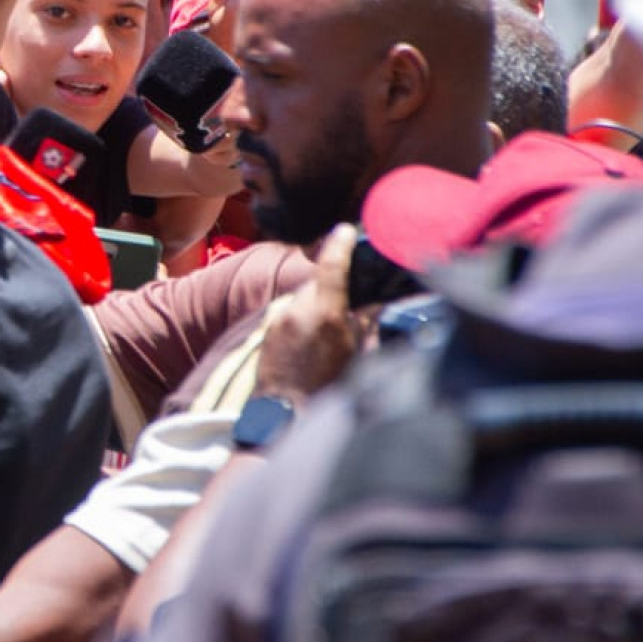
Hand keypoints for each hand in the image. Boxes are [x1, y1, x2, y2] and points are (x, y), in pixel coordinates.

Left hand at [252, 225, 370, 402]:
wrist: (285, 412)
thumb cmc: (326, 388)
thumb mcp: (355, 354)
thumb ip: (365, 322)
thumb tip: (374, 305)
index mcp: (325, 312)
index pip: (333, 265)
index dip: (340, 244)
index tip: (345, 230)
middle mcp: (298, 308)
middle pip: (318, 283)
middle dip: (332, 291)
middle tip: (345, 310)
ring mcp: (279, 317)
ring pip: (303, 299)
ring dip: (316, 309)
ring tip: (325, 337)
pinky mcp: (268, 328)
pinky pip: (290, 314)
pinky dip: (302, 321)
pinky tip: (308, 345)